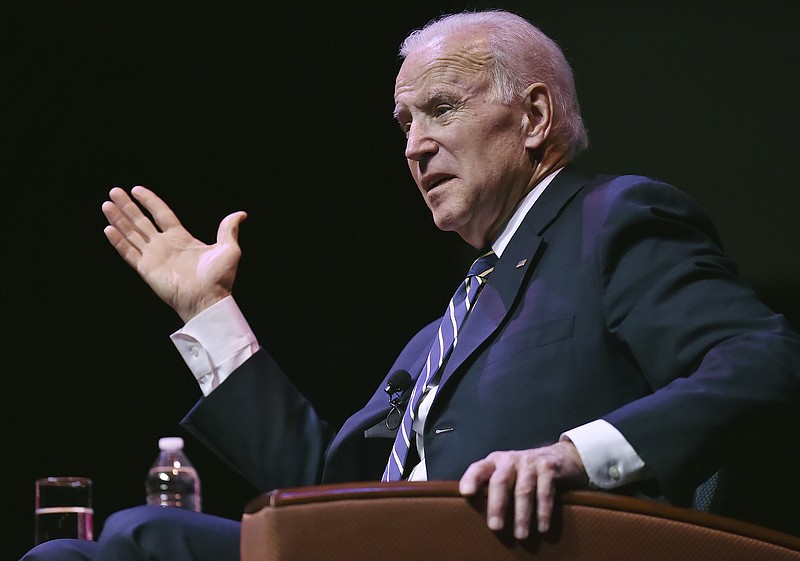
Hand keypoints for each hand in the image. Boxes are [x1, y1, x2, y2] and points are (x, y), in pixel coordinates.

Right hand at [102, 185, 247, 321]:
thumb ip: (228, 229)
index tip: (136, 189)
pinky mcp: (146, 269)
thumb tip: (241, 214)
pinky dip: (118, 241)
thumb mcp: (228, 248)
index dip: (149, 201)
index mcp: (181, 238)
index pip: (161, 214)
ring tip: (106, 204)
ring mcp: (154, 257)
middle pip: (141, 221)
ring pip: (131, 234)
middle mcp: (165, 245)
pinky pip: (129, 252)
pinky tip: (108, 228)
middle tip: (114, 191)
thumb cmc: (219, 278)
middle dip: (128, 207)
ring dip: (118, 220)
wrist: (208, 299)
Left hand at [459, 441, 587, 538]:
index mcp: (495, 461)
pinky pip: (544, 492)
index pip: (479, 468)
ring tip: (520, 535)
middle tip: (495, 527)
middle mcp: (510, 459)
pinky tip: (542, 527)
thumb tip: (476, 516)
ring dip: (522, 515)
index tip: (466, 493)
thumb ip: (492, 487)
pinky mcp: (549, 468)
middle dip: (497, 505)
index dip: (471, 479)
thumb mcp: (507, 474)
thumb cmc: (524, 472)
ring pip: (523, 490)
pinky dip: (543, 511)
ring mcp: (530, 462)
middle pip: (500, 481)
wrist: (559, 457)